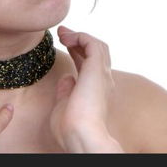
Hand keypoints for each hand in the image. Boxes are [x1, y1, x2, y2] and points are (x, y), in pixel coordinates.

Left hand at [50, 25, 118, 151]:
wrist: (81, 134)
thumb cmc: (71, 127)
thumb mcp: (64, 105)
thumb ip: (66, 91)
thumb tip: (67, 77)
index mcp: (96, 90)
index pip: (89, 65)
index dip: (77, 51)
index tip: (64, 43)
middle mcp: (103, 80)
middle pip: (95, 53)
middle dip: (79, 40)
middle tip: (63, 33)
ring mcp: (102, 74)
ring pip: (97, 45)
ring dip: (79, 36)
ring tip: (63, 32)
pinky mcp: (96, 67)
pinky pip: (92, 43)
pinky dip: (80, 36)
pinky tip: (67, 37)